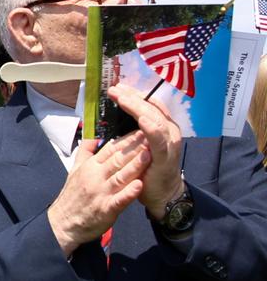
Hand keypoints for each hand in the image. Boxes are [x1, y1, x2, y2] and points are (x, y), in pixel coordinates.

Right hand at [47, 130, 150, 256]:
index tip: (141, 128)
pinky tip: (140, 185)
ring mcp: (101, 193)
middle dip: (135, 147)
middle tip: (151, 135)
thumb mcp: (74, 170)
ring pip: (120, 176)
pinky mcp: (105, 209)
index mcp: (90, 166)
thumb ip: (85, 151)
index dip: (126, 139)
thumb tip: (93, 136)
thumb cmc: (72, 196)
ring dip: (135, 166)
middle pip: (117, 159)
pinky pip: (119, 200)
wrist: (62, 224)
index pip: (110, 149)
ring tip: (150, 155)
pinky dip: (129, 193)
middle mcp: (95, 177)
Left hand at [107, 85, 184, 219]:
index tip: (117, 86)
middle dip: (132, 96)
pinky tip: (141, 118)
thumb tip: (112, 118)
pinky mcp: (166, 154)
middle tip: (115, 87)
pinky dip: (150, 127)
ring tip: (122, 97)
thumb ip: (130, 132)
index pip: (146, 104)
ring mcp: (169, 141)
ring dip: (137, 106)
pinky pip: (158, 138)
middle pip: (150, 107)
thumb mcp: (137, 147)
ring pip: (153, 117)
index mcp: (159, 126)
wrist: (161, 194)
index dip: (132, 95)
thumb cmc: (147, 169)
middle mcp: (168, 130)